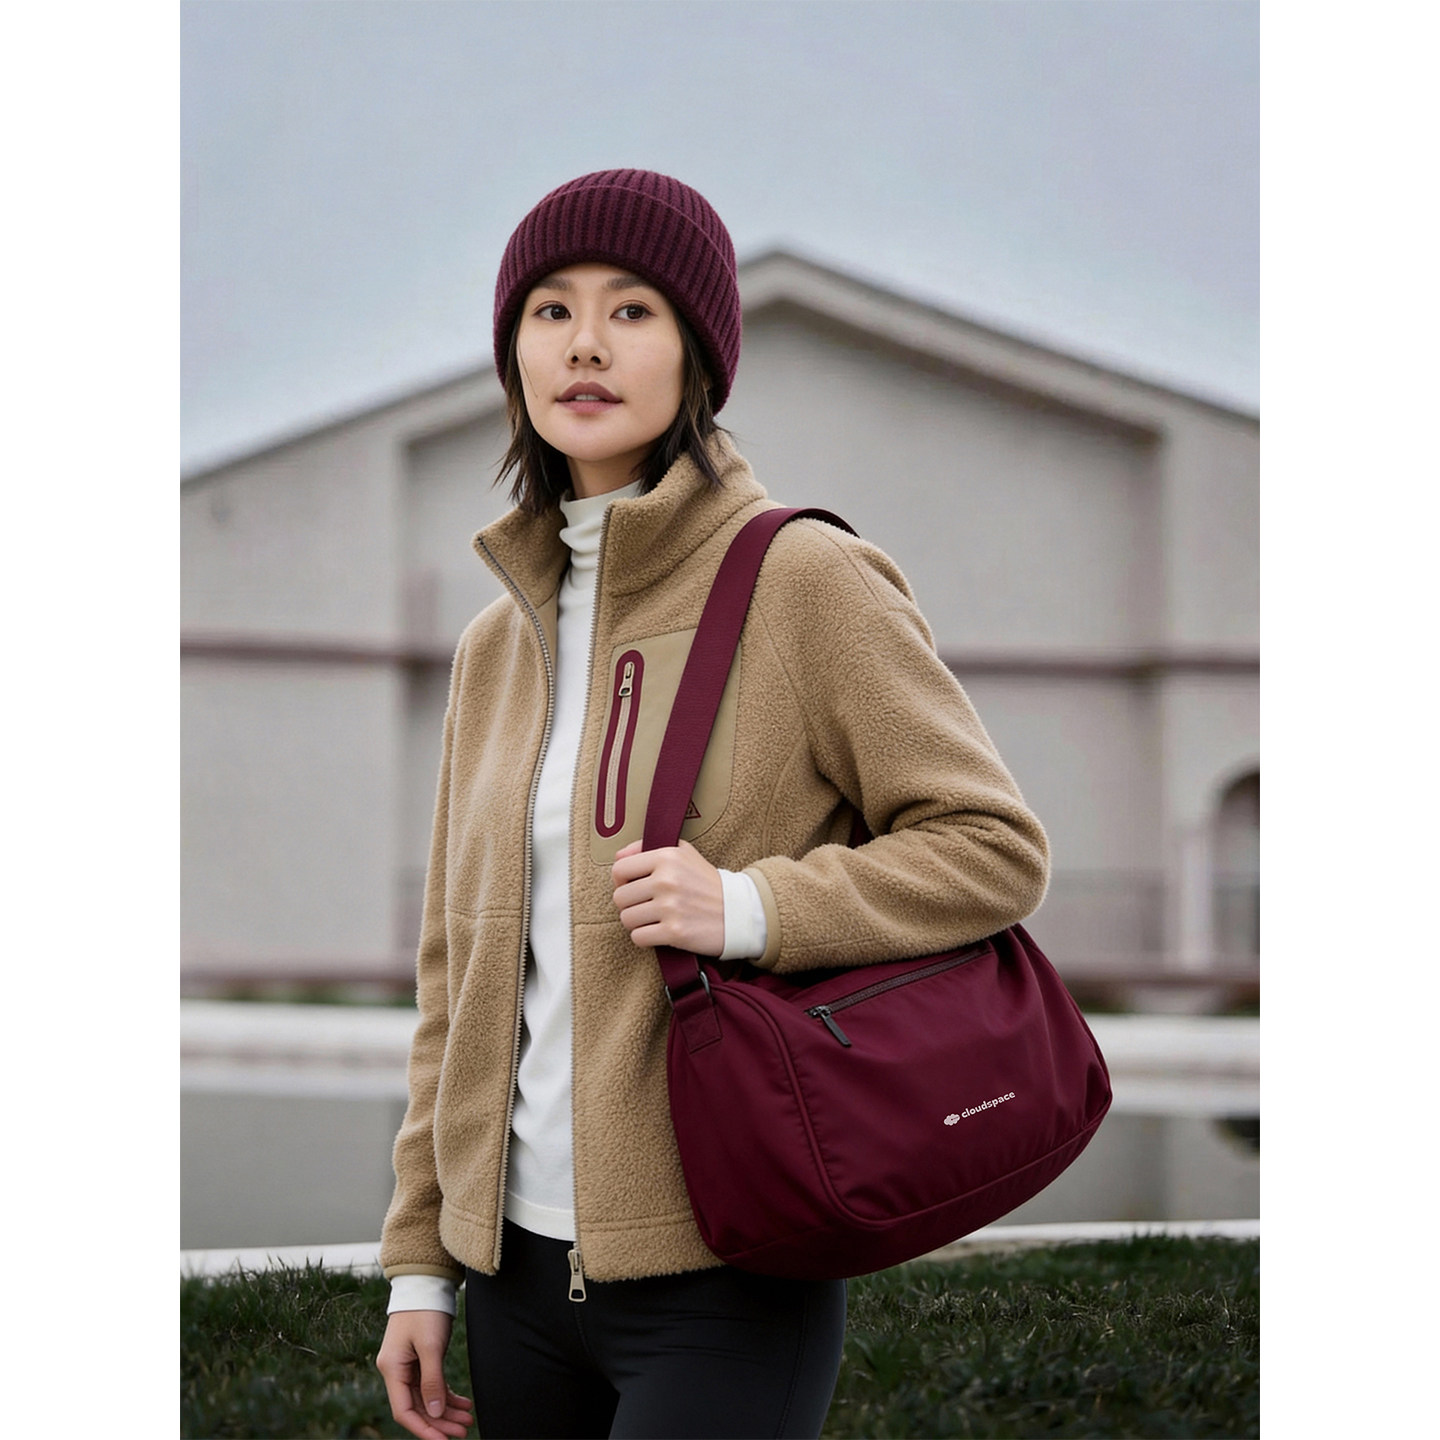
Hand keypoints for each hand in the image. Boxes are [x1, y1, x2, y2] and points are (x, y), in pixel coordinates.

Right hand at [376, 1309, 473, 1439]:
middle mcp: (397, 1371)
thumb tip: (435, 1414)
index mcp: (392, 1369)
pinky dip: (447, 1396)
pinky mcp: (420, 1359)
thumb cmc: (425, 1310)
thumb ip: (432, 1380)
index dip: (423, 1429)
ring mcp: (408, 1366)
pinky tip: (463, 1404)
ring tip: (468, 1420)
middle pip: (417, 1407)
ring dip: (446, 1411)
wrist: (426, 1283)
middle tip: (464, 1431)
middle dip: (440, 1422)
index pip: (404, 1411)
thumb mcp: (431, 1345)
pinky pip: (432, 1385)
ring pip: (427, 1398)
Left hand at [612, 839, 724, 954]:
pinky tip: (659, 932)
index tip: (633, 887)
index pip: (619, 869)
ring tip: (653, 919)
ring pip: (626, 919)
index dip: (621, 881)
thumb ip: (647, 848)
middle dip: (630, 905)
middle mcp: (666, 880)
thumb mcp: (683, 853)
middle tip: (645, 906)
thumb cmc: (706, 882)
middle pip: (620, 898)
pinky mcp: (674, 932)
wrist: (737, 912)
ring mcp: (670, 907)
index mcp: (666, 857)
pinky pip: (638, 938)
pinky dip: (645, 938)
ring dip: (637, 923)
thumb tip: (618, 856)